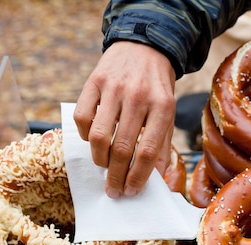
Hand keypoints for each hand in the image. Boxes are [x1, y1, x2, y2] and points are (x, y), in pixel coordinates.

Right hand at [74, 41, 175, 197]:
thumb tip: (156, 179)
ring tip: (104, 167)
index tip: (131, 191)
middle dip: (116, 176)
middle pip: (122, 148)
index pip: (147, 151)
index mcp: (162, 107)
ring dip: (99, 160)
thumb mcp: (168, 113)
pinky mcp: (94, 82)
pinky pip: (82, 118)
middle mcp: (138, 96)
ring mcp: (114, 88)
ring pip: (99, 136)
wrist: (144, 47)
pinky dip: (84, 136)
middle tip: (113, 191)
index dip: (137, 176)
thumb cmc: (157, 89)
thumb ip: (162, 145)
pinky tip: (93, 140)